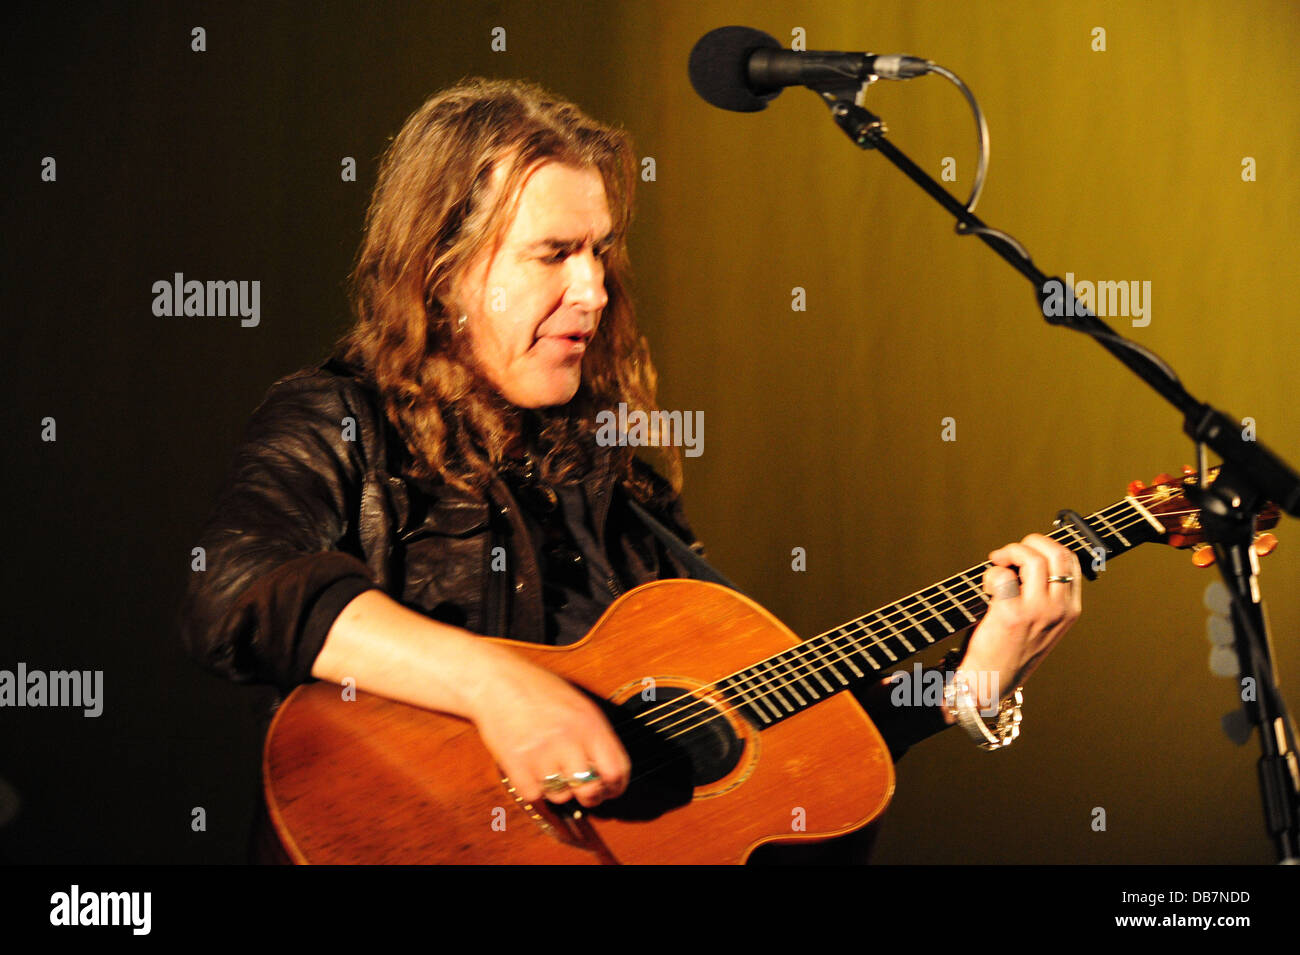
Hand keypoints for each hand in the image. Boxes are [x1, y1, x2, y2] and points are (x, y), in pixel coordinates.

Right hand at [465, 645, 630, 807]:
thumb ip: (595, 735)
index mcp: (590, 724)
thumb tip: (608, 770)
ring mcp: (542, 752)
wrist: (496, 680)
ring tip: (550, 770)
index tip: (610, 789)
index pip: (617, 770)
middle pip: (591, 790)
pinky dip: (533, 788)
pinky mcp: (516, 763)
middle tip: (582, 791)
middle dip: (589, 796)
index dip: (616, 786)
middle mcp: (569, 739)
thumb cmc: (537, 688)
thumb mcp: (578, 703)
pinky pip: (534, 794)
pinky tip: (531, 771)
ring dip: (558, 789)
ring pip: (561, 795)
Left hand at [956, 533, 1081, 708]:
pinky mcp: (1012, 615)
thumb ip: (1043, 594)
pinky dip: (991, 573)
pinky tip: (986, 586)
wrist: (991, 681)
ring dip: (1010, 552)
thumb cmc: (1011, 649)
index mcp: (1070, 611)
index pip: (1072, 562)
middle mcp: (1060, 610)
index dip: (1048, 547)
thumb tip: (1023, 557)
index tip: (1027, 551)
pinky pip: (1003, 576)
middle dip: (1030, 542)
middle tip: (1009, 553)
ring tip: (997, 563)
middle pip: (1058, 553)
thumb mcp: (1041, 623)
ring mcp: (1038, 612)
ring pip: (1033, 559)